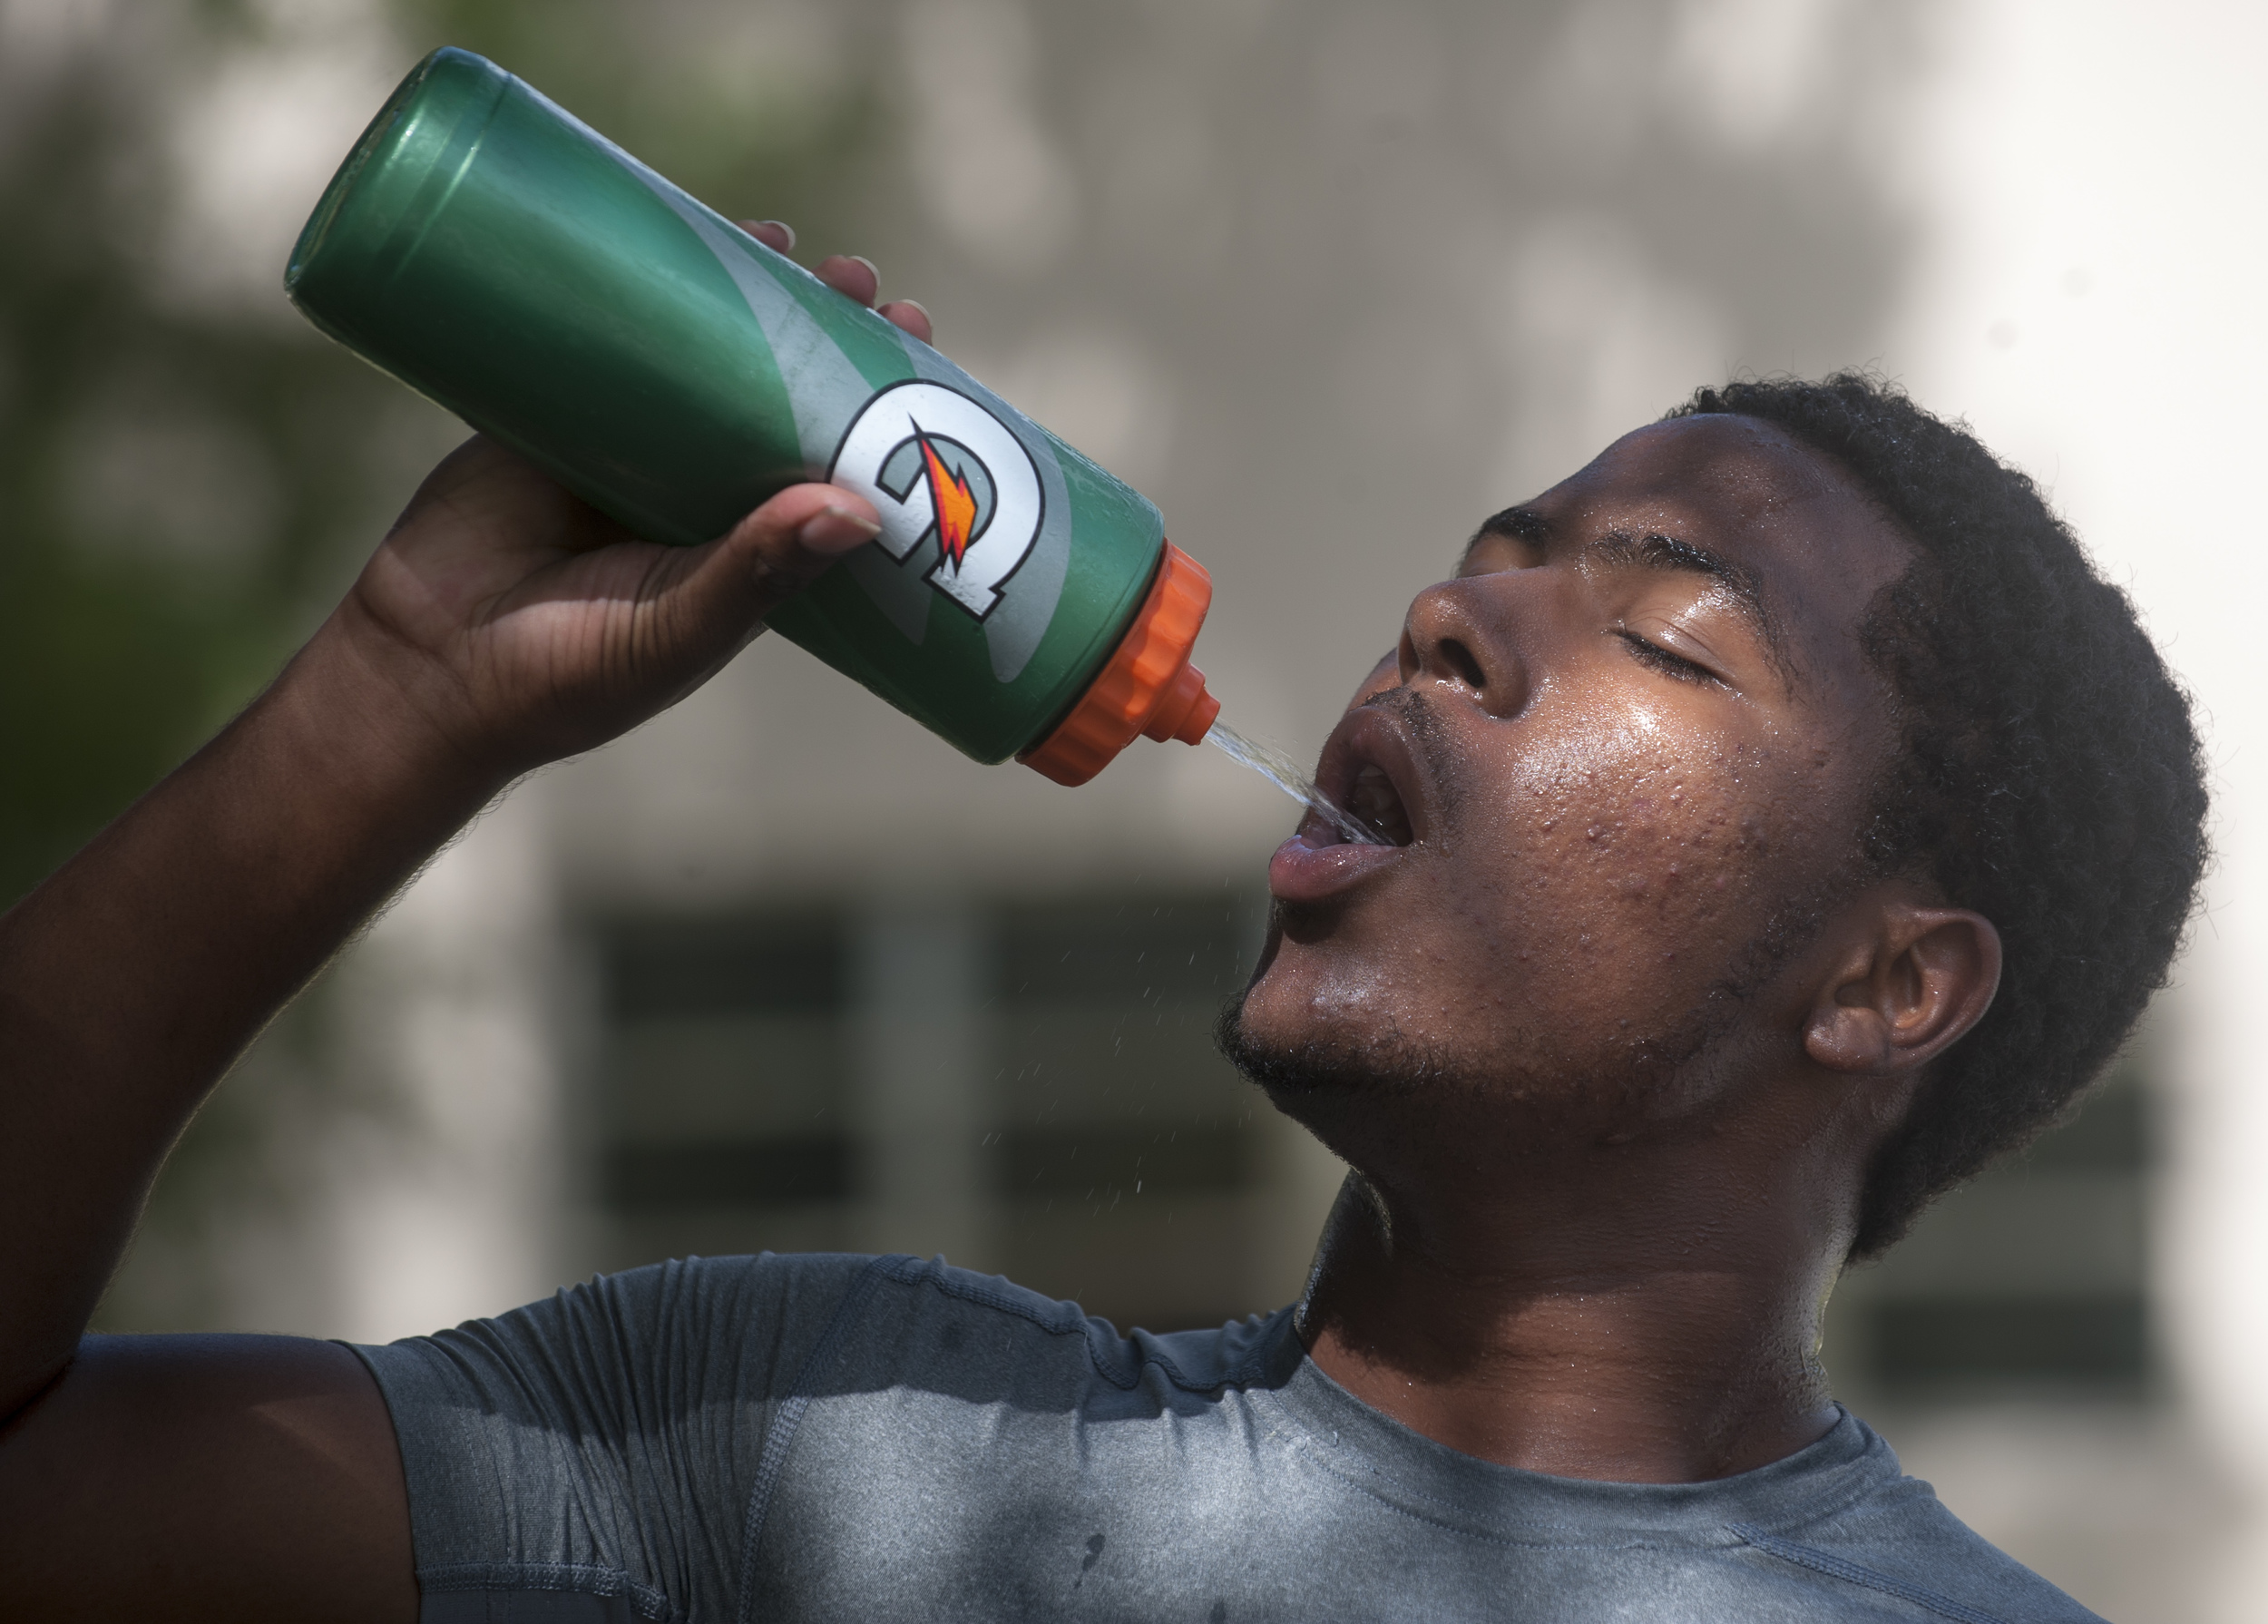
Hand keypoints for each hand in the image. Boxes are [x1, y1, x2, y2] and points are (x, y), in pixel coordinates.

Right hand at [316, 221, 931, 787]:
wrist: (423, 673)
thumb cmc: (563, 679)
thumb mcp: (675, 630)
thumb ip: (754, 575)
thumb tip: (859, 509)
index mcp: (747, 550)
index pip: (831, 466)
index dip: (878, 412)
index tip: (920, 352)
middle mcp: (696, 496)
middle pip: (777, 397)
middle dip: (822, 337)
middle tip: (867, 284)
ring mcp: (623, 450)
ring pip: (696, 357)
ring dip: (743, 298)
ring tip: (793, 244)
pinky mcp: (546, 413)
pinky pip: (596, 335)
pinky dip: (632, 285)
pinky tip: (671, 231)